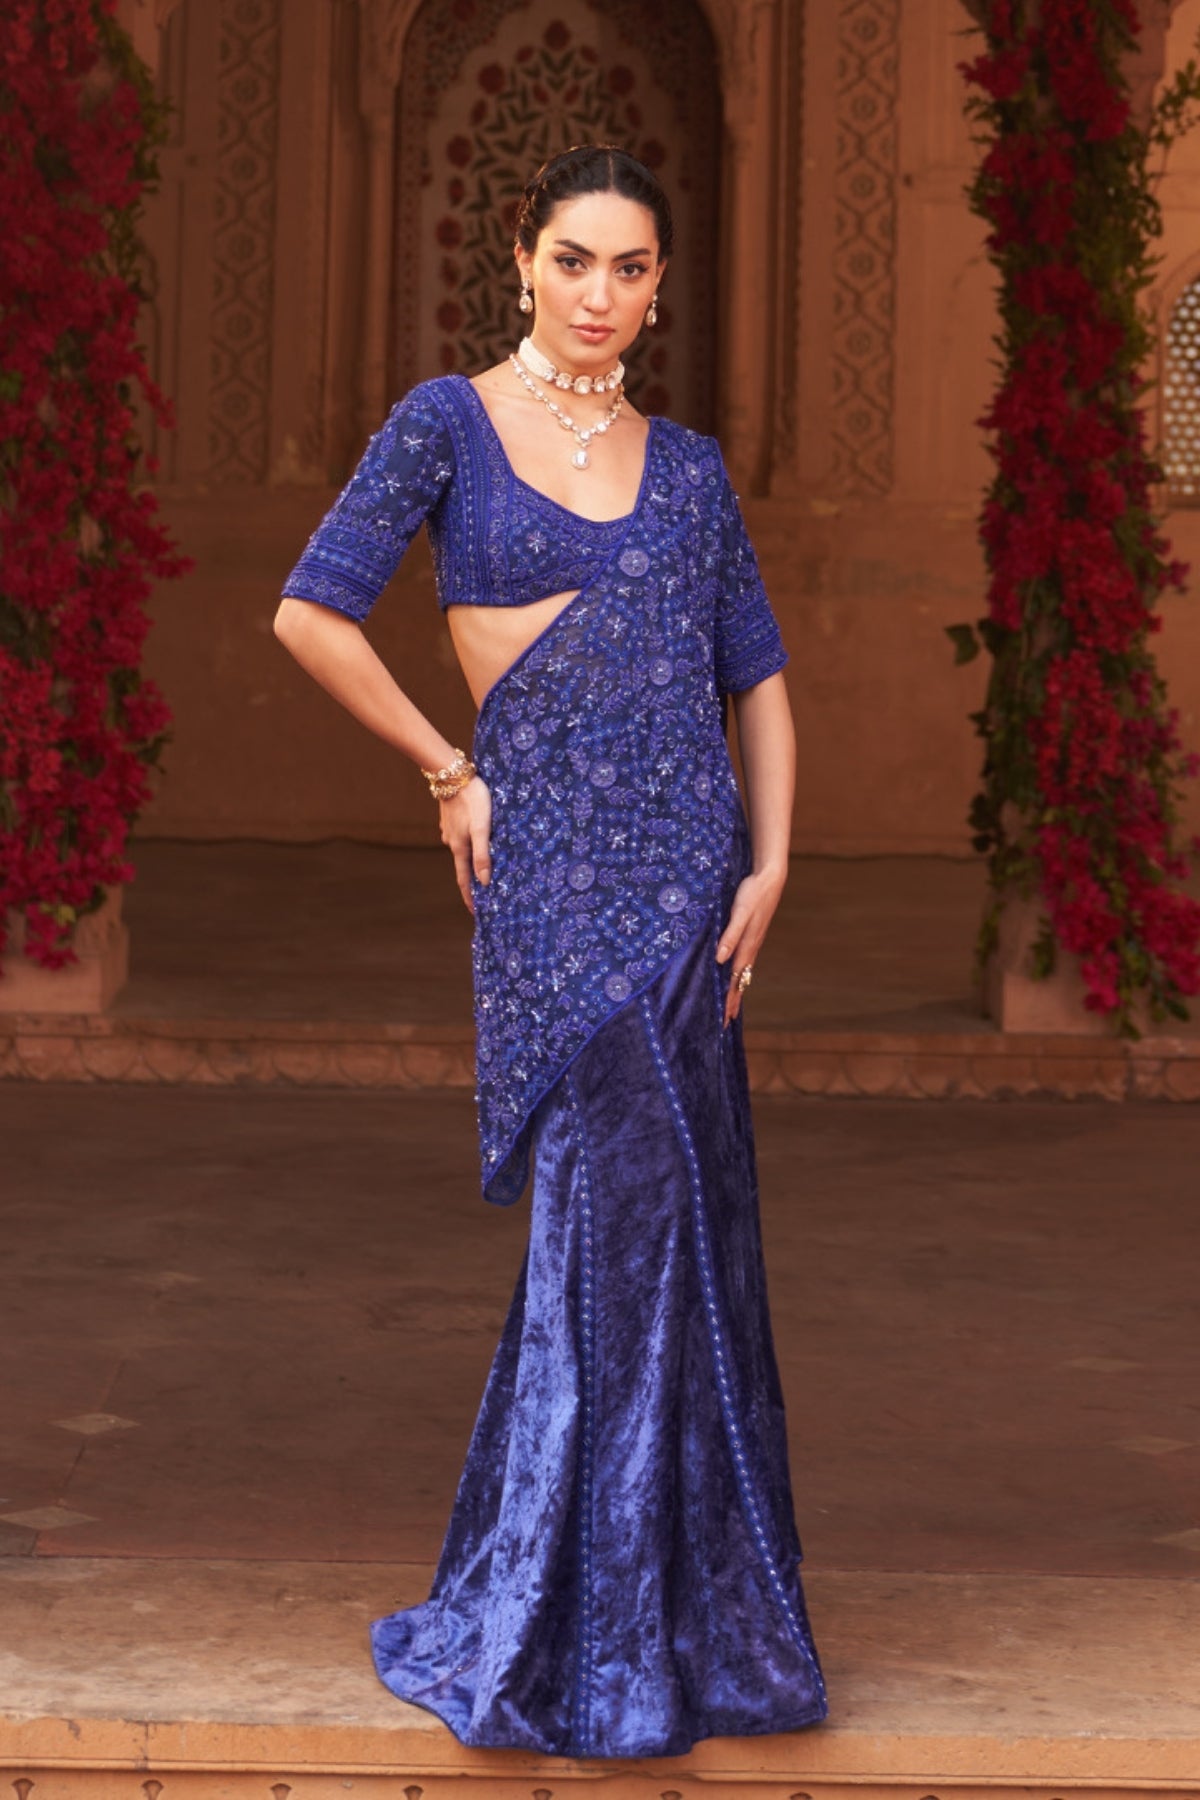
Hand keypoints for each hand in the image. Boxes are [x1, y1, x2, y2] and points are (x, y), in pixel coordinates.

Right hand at [439, 775, 491, 912]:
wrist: (452, 774)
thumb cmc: (472, 799)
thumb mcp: (482, 828)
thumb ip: (483, 854)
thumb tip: (485, 882)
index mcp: (460, 848)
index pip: (465, 880)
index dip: (470, 898)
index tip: (476, 913)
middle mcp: (452, 842)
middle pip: (463, 868)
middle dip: (472, 882)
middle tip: (483, 895)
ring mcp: (450, 830)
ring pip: (462, 851)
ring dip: (471, 862)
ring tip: (483, 869)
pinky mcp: (451, 819)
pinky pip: (461, 837)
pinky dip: (468, 845)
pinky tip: (475, 842)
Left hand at [715, 868, 784, 1028]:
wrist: (770, 878)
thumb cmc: (753, 893)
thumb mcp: (740, 912)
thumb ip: (730, 935)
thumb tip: (720, 959)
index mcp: (747, 946)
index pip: (735, 980)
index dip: (729, 1000)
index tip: (724, 1019)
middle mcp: (751, 948)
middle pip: (740, 981)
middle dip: (733, 1001)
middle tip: (726, 1022)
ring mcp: (753, 943)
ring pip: (743, 973)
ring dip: (736, 990)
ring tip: (731, 1005)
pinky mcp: (752, 935)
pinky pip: (744, 962)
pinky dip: (739, 975)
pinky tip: (736, 975)